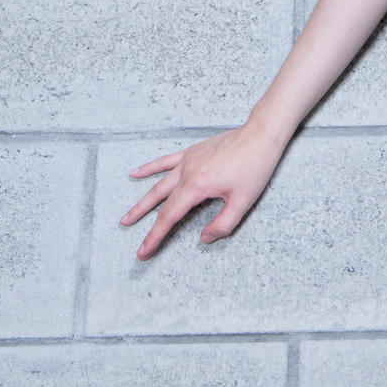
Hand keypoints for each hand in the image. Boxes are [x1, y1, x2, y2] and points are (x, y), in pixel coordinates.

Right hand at [119, 118, 288, 259]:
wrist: (260, 135)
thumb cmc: (254, 168)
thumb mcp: (243, 202)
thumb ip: (223, 224)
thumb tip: (204, 238)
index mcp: (196, 187)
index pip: (169, 217)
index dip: (154, 237)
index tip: (143, 252)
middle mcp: (186, 173)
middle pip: (159, 201)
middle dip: (142, 220)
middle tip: (128, 234)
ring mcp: (187, 161)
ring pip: (158, 184)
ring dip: (142, 200)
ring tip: (127, 216)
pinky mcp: (192, 153)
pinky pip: (165, 162)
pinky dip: (149, 168)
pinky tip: (135, 173)